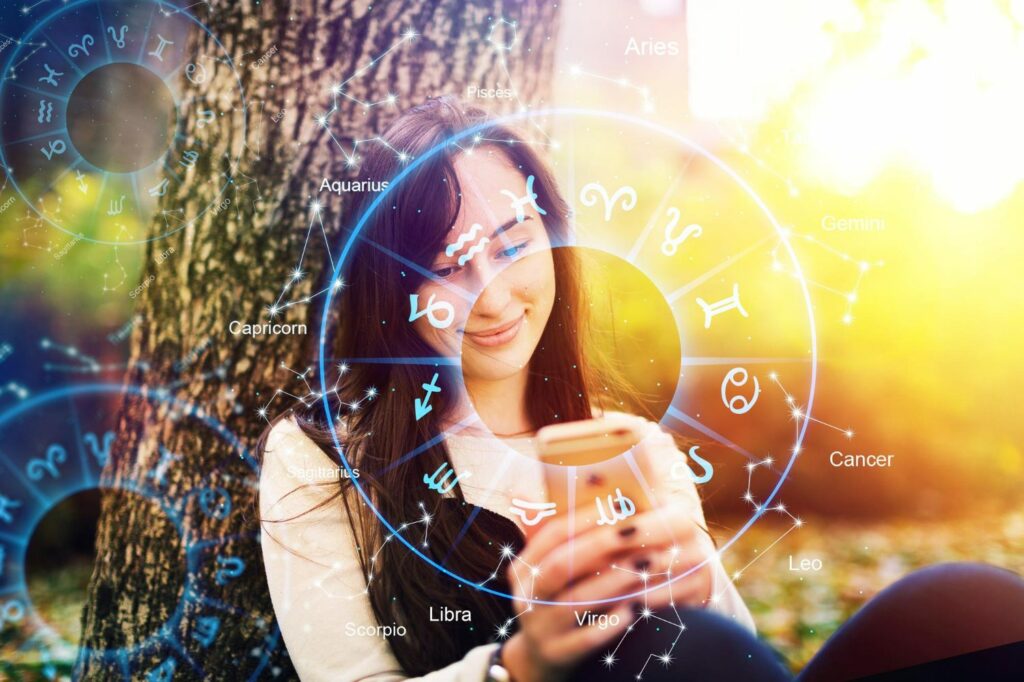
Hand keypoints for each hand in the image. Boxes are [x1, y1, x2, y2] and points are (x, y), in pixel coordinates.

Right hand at [499, 501, 714, 681]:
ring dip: (614, 581)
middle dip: (600, 544)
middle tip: (637, 530)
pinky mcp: (558, 655)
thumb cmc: (558, 600)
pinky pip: (586, 639)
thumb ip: (562, 536)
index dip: (584, 518)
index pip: (550, 535)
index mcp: (523, 568)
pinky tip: (635, 609)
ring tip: (646, 565)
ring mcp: (541, 628)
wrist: (542, 659)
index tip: (617, 503)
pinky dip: (611, 624)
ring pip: (576, 600)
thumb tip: (584, 485)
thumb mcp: (549, 570)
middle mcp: (526, 596)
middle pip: (560, 565)